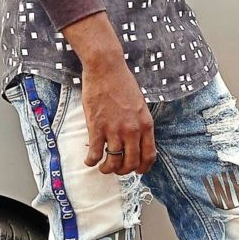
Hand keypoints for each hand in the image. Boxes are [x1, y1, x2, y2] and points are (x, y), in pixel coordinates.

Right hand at [82, 60, 156, 175]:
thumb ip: (139, 123)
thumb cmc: (122, 82)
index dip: (143, 168)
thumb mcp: (139, 104)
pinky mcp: (97, 127)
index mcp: (145, 124)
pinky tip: (89, 160)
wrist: (106, 68)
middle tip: (117, 168)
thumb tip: (137, 140)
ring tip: (102, 166)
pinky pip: (95, 153)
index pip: (149, 155)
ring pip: (113, 163)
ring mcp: (114, 130)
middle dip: (123, 171)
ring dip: (107, 169)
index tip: (137, 171)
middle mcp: (132, 130)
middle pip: (131, 163)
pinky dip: (91, 161)